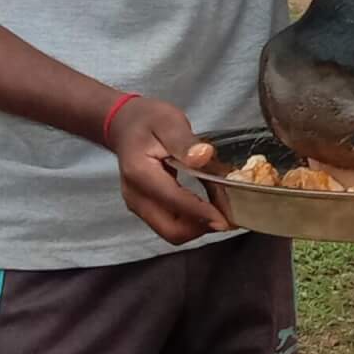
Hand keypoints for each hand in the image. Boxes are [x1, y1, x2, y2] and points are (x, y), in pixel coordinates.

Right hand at [107, 97, 230, 245]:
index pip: (174, 201)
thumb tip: (203, 156)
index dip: (202, 212)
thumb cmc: (147, 121)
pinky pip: (169, 224)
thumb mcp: (169, 122)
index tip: (226, 216)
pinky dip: (190, 221)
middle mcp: (135, 195)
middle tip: (228, 215)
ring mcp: (138, 204)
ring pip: (171, 232)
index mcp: (140, 173)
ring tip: (219, 209)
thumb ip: (185, 142)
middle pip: (171, 229)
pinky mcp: (145, 208)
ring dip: (198, 226)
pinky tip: (205, 206)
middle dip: (202, 227)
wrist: (125, 125)